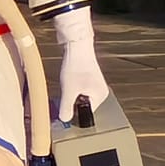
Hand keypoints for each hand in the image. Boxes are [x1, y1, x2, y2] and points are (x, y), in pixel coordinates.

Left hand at [51, 5, 111, 122]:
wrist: (77, 45)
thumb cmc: (75, 67)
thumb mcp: (69, 91)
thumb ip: (67, 108)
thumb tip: (64, 120)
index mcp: (100, 97)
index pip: (86, 114)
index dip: (73, 112)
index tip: (63, 108)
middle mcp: (101, 92)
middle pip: (83, 106)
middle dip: (72, 104)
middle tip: (63, 97)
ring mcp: (96, 84)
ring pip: (80, 98)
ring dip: (71, 96)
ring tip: (66, 87)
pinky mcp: (89, 78)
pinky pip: (80, 90)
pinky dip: (72, 89)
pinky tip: (67, 82)